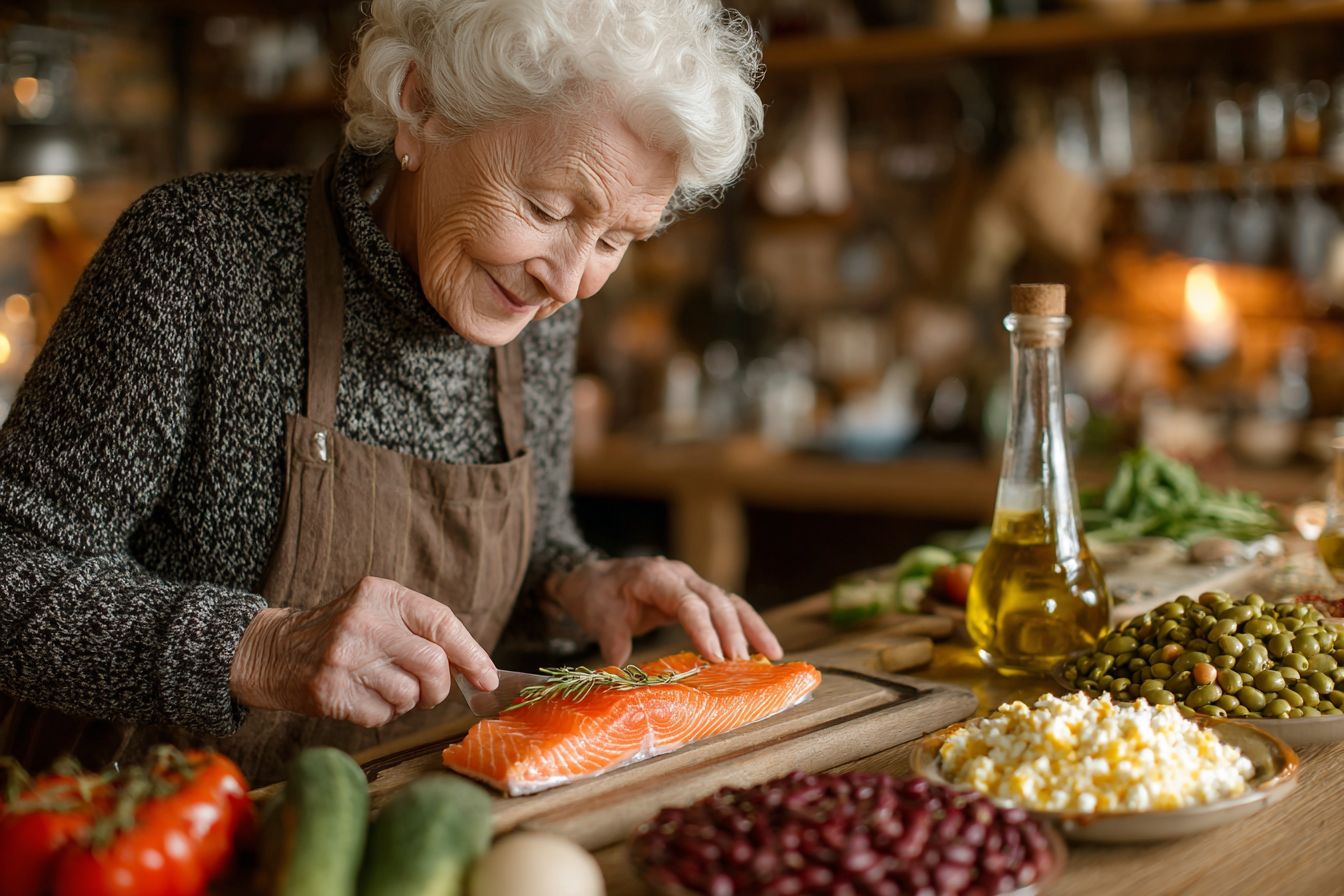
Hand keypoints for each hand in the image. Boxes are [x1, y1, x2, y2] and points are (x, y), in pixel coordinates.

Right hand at [229, 576, 497, 726]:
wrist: (272, 651)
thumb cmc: (340, 635)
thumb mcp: (377, 613)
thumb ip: (421, 632)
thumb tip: (477, 671)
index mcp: (381, 595)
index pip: (442, 622)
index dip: (472, 654)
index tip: (488, 679)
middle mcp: (364, 622)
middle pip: (433, 665)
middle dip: (439, 688)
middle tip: (428, 693)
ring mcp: (345, 657)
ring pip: (409, 695)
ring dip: (406, 703)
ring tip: (383, 689)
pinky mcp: (330, 691)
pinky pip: (382, 716)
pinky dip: (380, 715)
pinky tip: (359, 698)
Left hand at [547, 558, 782, 666]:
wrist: (594, 579)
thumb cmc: (596, 594)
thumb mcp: (597, 613)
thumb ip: (611, 636)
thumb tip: (619, 663)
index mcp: (656, 576)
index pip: (687, 602)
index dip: (704, 628)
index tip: (715, 655)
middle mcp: (680, 576)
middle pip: (716, 600)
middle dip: (732, 632)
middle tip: (740, 664)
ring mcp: (692, 585)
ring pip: (730, 602)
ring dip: (752, 627)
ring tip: (772, 654)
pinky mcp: (698, 598)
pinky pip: (728, 609)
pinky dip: (747, 627)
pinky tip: (763, 649)